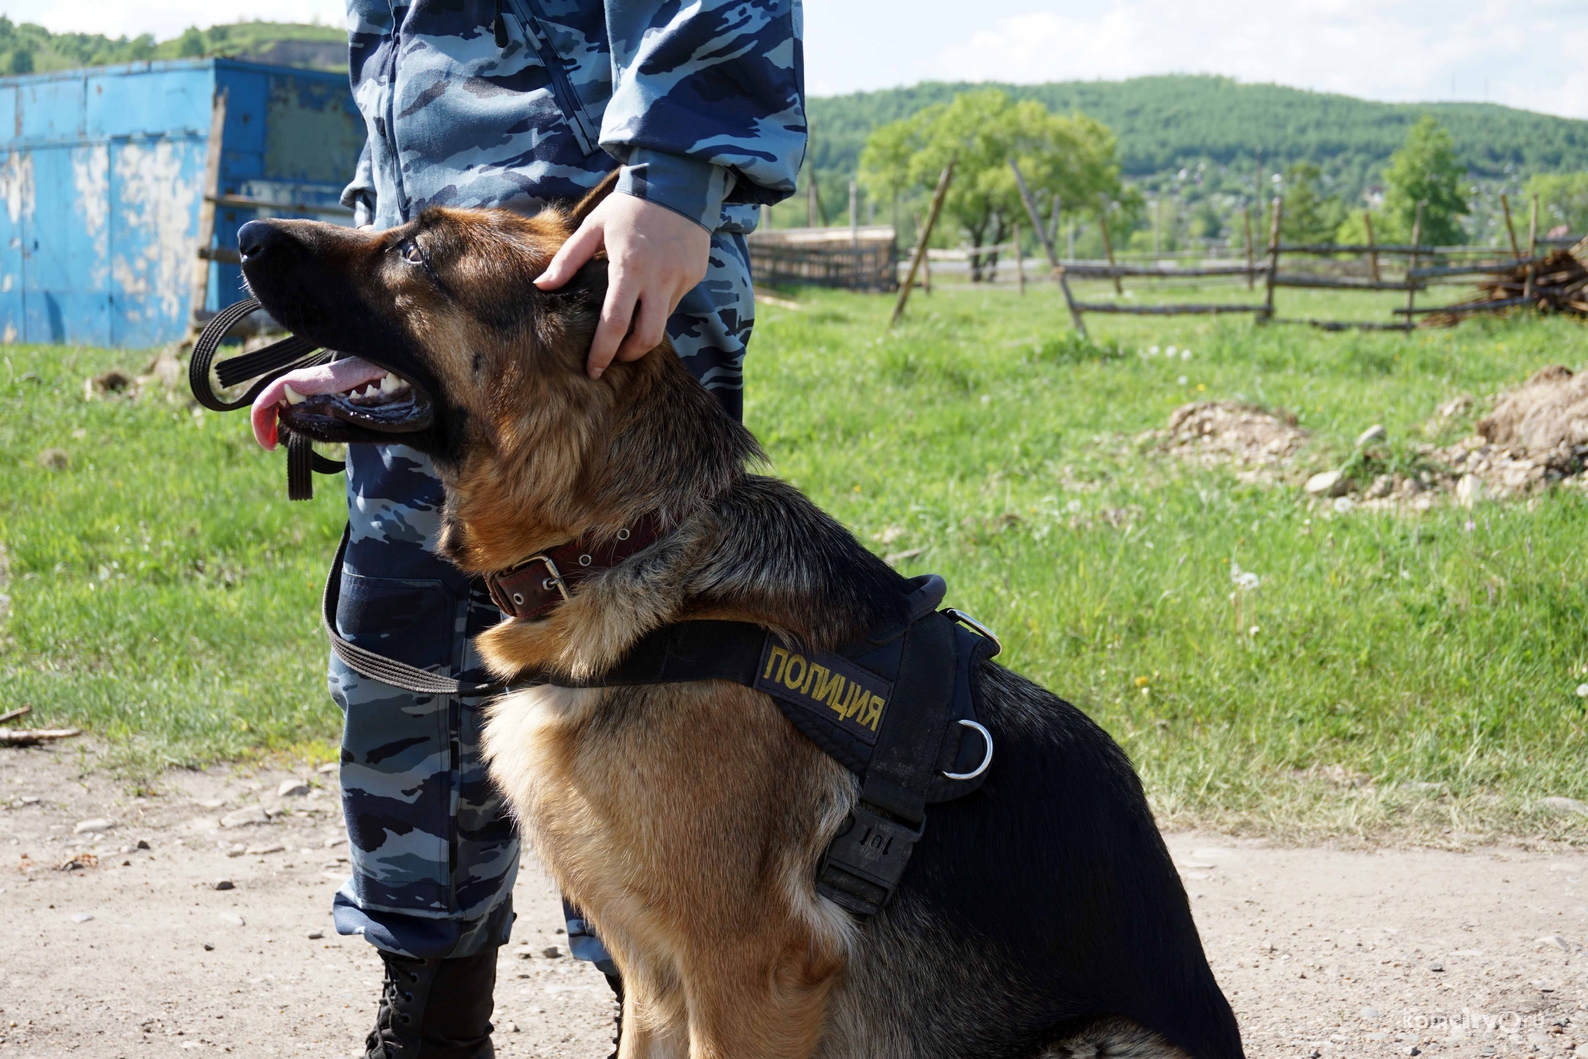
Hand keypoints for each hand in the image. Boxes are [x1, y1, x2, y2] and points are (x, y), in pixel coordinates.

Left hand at [534, 193, 710, 378]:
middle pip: (647, 338)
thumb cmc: (630, 204)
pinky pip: (675, 301)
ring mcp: (681, 279)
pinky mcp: (695, 276)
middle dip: (629, 354)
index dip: (603, 353)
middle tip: (614, 357)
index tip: (593, 370)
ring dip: (644, 325)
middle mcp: (659, 279)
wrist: (678, 182)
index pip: (615, 324)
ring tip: (629, 316)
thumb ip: (568, 259)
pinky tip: (650, 285)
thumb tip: (541, 286)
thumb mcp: (594, 225)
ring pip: (662, 320)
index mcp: (629, 267)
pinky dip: (659, 303)